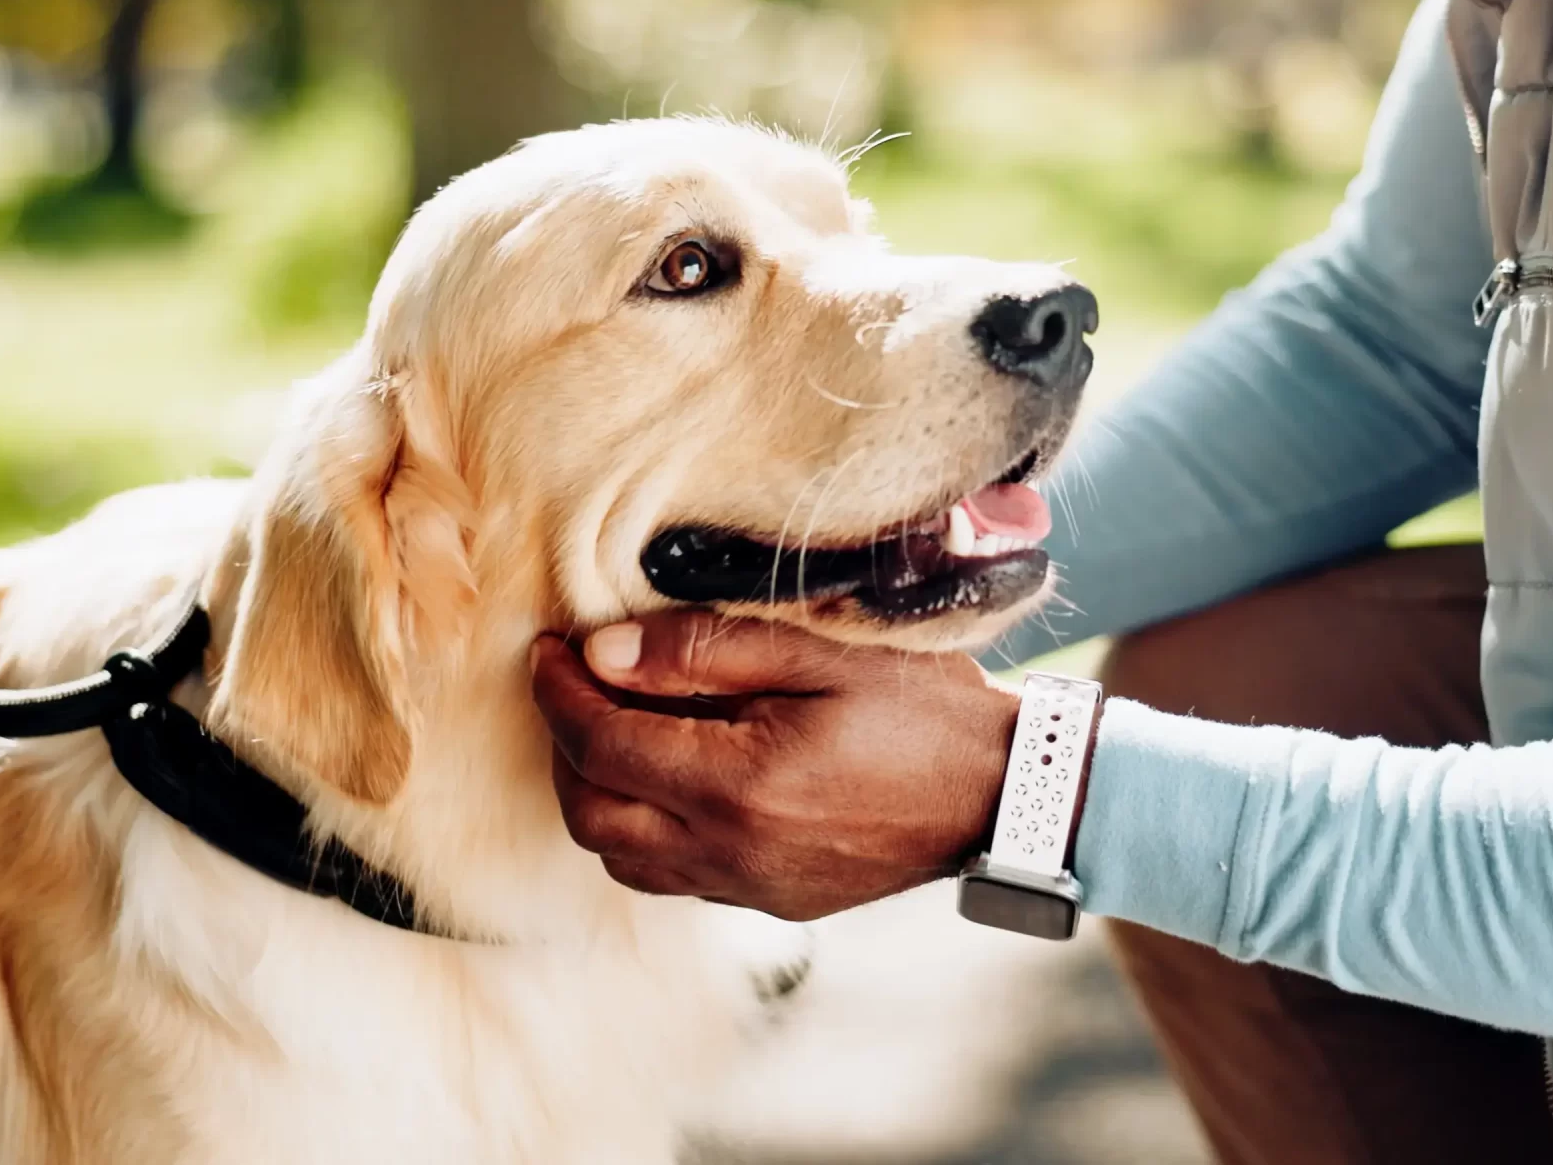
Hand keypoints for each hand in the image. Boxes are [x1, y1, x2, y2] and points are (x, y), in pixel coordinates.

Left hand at [528, 613, 1023, 920]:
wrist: (1004, 795)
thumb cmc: (923, 708)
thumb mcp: (819, 651)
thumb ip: (705, 649)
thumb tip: (603, 651)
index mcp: (738, 782)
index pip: (600, 741)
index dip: (558, 691)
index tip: (548, 648)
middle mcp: (730, 851)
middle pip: (591, 813)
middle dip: (563, 746)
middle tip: (571, 686)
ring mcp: (750, 888)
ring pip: (622, 859)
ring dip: (597, 794)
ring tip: (613, 728)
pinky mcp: (772, 903)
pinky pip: (672, 878)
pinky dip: (644, 829)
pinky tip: (670, 776)